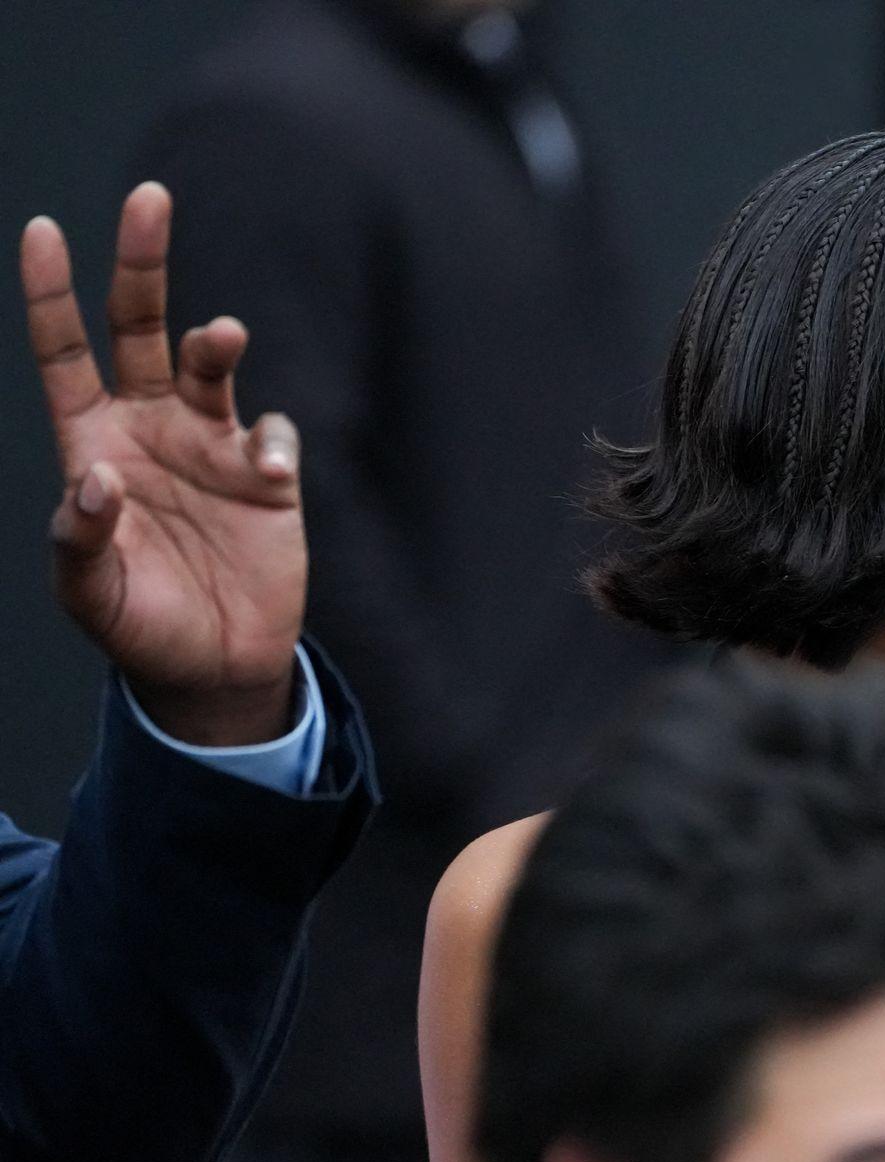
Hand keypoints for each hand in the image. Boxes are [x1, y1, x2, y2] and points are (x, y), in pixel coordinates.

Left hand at [21, 184, 305, 745]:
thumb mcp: (88, 591)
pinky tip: (265, 473)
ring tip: (219, 338)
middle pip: (140, 327)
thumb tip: (97, 476)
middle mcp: (151, 429)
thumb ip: (78, 536)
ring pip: (210, 365)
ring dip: (213, 344)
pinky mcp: (268, 475)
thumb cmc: (138, 626)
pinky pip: (272, 431)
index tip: (40, 231)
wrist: (215, 667)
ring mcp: (212, 447)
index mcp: (94, 445)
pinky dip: (271, 439)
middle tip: (149, 199)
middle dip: (142, 263)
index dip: (50, 295)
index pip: (66, 355)